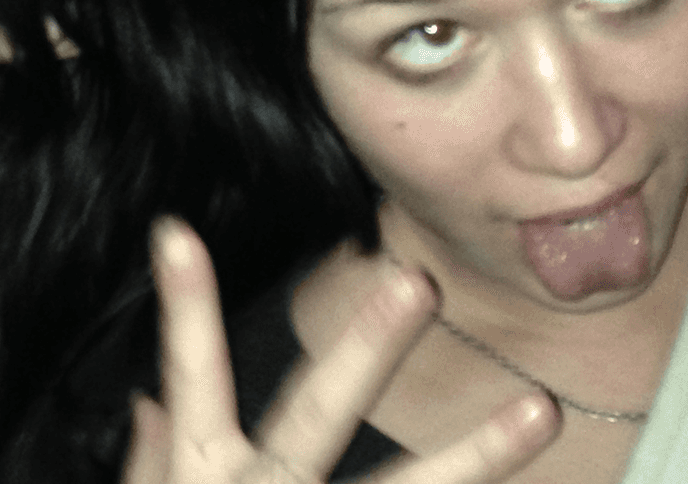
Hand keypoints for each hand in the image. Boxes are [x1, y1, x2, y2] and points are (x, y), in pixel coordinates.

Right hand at [124, 218, 558, 483]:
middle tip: (415, 281)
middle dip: (364, 350)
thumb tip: (149, 399)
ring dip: (473, 456)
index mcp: (200, 481)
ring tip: (539, 411)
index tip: (176, 229)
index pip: (190, 377)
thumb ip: (148, 469)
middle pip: (314, 416)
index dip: (183, 304)